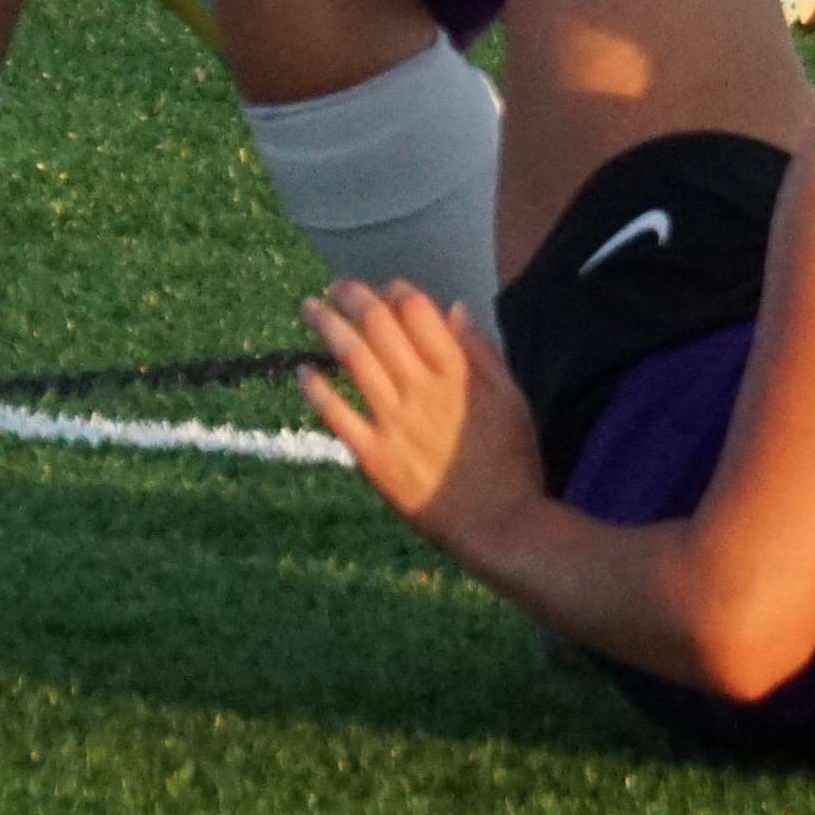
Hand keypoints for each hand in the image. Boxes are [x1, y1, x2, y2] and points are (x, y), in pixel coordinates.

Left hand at [298, 281, 546, 561]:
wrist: (500, 527)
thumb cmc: (512, 463)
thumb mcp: (512, 399)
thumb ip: (482, 351)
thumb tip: (454, 307)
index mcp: (457, 373)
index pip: (416, 310)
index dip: (395, 291)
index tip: (384, 289)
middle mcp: (421, 390)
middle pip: (378, 325)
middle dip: (352, 296)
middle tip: (336, 286)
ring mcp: (395, 424)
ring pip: (352, 359)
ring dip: (326, 327)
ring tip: (309, 309)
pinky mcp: (375, 458)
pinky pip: (337, 415)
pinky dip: (316, 390)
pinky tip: (302, 372)